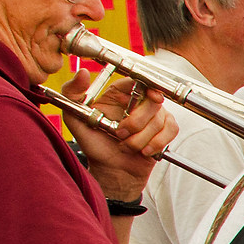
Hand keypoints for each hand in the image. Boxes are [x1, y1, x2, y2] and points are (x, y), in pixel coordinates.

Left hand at [61, 67, 176, 199]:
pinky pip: (171, 130)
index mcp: (118, 95)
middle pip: (152, 102)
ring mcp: (153, 116)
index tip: (150, 96)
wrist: (111, 171)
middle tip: (120, 134)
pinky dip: (157, 143)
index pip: (137, 81)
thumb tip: (82, 72)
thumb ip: (72, 93)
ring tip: (127, 146)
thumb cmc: (94, 145)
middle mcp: (137, 102)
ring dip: (141, 139)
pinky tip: (144, 150)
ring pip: (160, 119)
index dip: (147, 86)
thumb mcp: (75, 119)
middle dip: (136, 123)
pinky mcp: (164, 130)